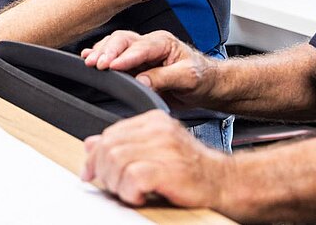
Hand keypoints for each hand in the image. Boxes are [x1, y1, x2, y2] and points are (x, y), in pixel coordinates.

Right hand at [82, 30, 215, 107]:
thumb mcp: (188, 78)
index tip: (111, 66)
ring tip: (89, 61)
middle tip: (96, 63)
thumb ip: (165, 78)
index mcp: (163, 42)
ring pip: (116, 45)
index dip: (125, 57)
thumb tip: (141, 80)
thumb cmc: (201, 78)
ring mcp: (141, 53)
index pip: (140, 47)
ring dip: (102, 52)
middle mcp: (150, 44)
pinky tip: (88, 56)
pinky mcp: (135, 64)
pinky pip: (115, 56)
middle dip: (108, 51)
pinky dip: (101, 55)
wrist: (207, 85)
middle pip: (123, 40)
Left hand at [82, 110, 222, 207]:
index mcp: (153, 120)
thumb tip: (91, 144)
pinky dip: (129, 191)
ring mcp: (164, 148)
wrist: (224, 181)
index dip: (96, 155)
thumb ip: (124, 143)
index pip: (111, 133)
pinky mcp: (169, 168)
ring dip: (115, 183)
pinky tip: (138, 196)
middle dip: (102, 170)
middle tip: (110, 185)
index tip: (91, 171)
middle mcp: (157, 129)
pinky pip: (132, 177)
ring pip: (116, 161)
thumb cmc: (191, 169)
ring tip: (127, 191)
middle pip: (109, 146)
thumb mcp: (155, 149)